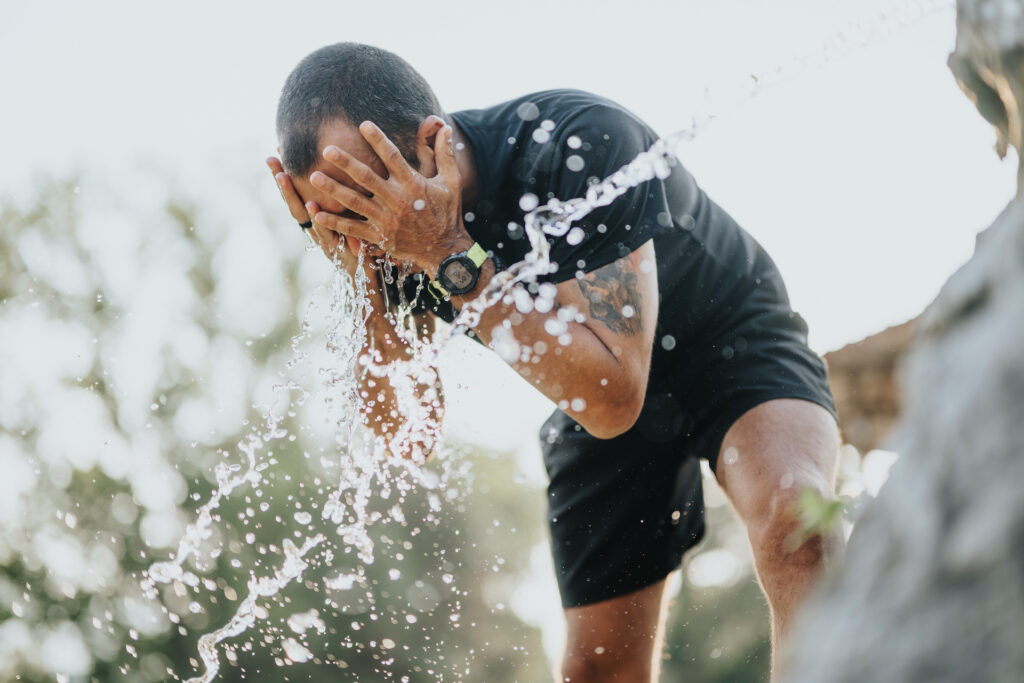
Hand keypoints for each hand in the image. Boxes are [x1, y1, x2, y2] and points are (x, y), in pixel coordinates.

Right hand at [265, 155, 362, 272]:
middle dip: (281, 179)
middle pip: (293, 199)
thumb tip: (353, 159)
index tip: (276, 150)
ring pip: (302, 215)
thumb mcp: (357, 212)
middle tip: (270, 158)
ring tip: (282, 176)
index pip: (299, 190)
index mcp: (318, 215)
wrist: (374, 271)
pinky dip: (318, 219)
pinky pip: (325, 232)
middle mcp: (315, 226)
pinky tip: (311, 204)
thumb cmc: (366, 238)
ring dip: (291, 195)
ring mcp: (323, 237)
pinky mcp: (336, 250)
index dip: (287, 172)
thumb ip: (352, 191)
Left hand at [307, 121, 469, 276]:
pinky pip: (353, 228)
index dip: (378, 139)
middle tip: (327, 150)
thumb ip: (446, 154)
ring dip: (333, 189)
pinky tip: (317, 213)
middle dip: (345, 163)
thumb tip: (447, 127)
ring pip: (355, 202)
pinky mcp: (380, 237)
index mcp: (413, 184)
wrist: (445, 249)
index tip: (363, 124)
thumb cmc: (447, 212)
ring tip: (314, 177)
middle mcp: (397, 200)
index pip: (392, 157)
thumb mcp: (452, 182)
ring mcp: (387, 220)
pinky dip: (335, 222)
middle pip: (366, 178)